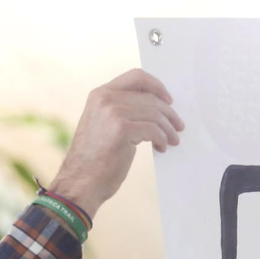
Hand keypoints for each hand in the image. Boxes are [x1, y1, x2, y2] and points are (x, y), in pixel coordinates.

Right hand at [49, 69, 183, 219]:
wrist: (81, 182)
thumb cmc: (95, 159)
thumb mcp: (103, 125)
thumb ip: (121, 110)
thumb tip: (155, 109)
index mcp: (100, 94)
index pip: (136, 77)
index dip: (157, 86)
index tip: (169, 101)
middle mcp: (105, 99)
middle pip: (150, 97)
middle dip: (169, 113)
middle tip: (179, 127)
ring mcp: (113, 112)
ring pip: (156, 114)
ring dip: (169, 129)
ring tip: (173, 141)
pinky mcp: (122, 129)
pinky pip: (154, 129)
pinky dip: (163, 139)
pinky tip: (162, 148)